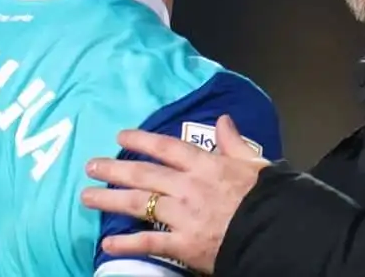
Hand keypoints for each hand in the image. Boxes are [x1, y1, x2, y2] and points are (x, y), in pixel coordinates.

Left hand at [81, 115, 270, 273]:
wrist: (278, 232)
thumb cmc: (269, 197)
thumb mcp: (255, 163)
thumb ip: (234, 143)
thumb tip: (223, 120)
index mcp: (206, 166)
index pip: (167, 147)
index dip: (142, 140)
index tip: (121, 136)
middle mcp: (189, 187)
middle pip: (145, 174)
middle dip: (114, 169)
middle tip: (91, 166)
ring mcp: (184, 216)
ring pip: (140, 204)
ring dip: (110, 200)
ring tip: (86, 197)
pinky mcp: (184, 245)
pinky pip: (150, 243)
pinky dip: (127, 244)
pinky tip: (107, 244)